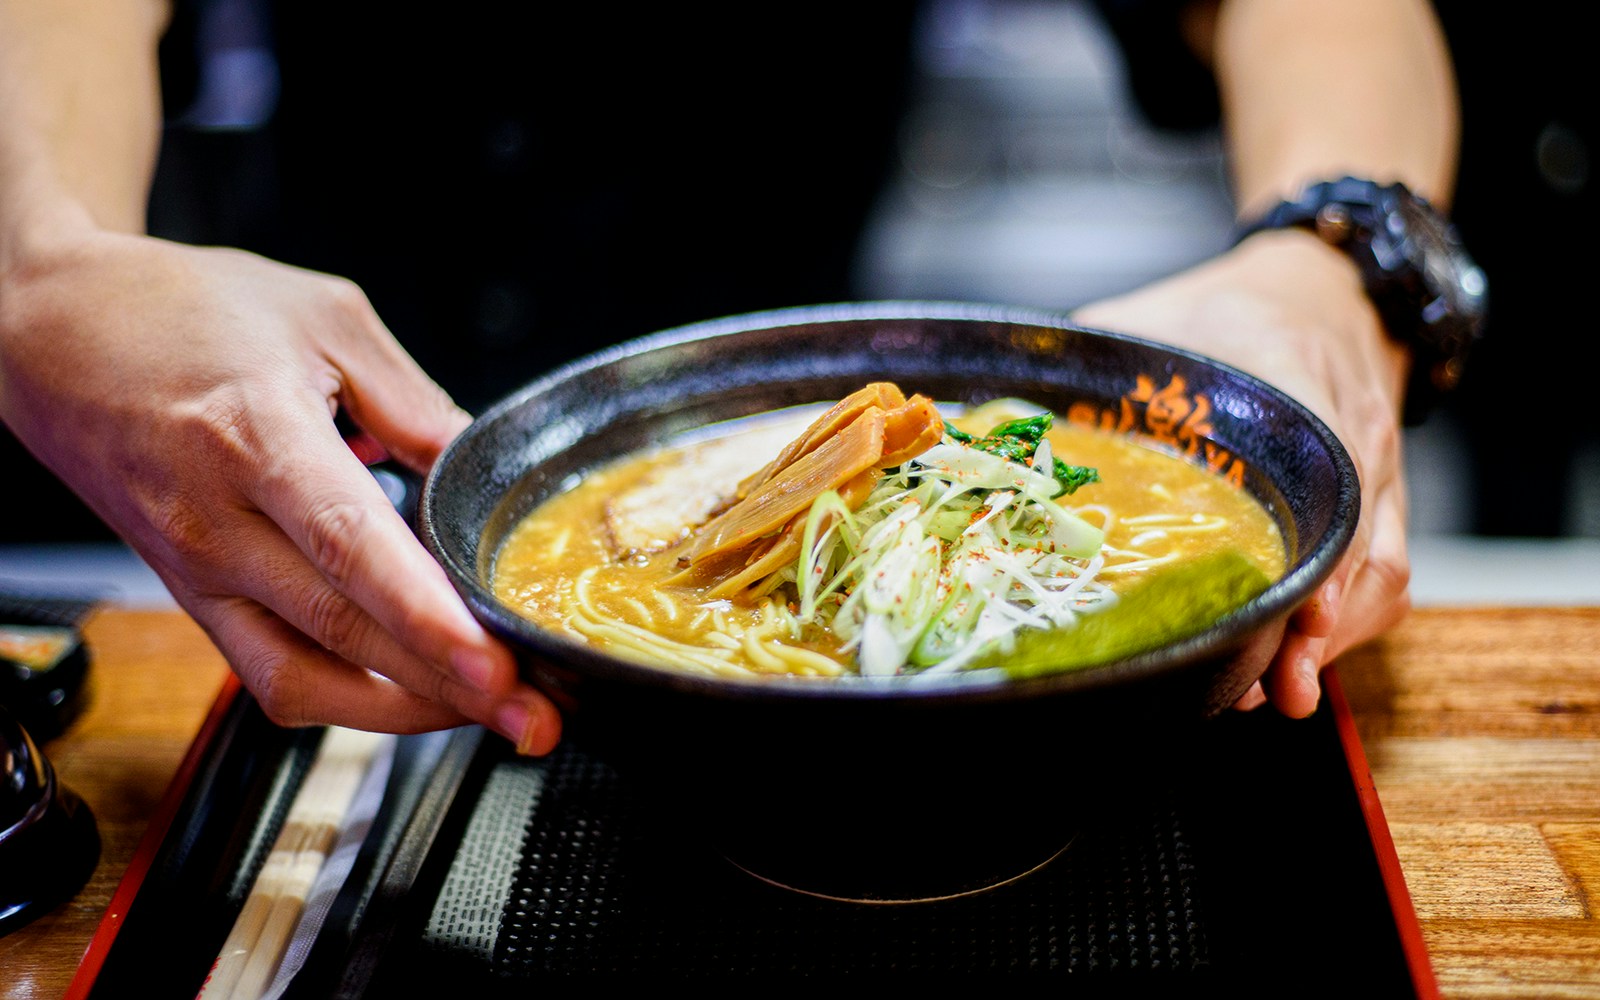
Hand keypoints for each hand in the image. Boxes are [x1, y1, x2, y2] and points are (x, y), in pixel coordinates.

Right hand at [0, 223, 560, 750]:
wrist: (56, 334)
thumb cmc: (183, 313)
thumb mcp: (324, 318)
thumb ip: (416, 401)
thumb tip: (484, 470)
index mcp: (257, 436)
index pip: (349, 546)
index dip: (426, 617)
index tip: (495, 665)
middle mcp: (218, 522)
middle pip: (344, 631)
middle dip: (453, 688)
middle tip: (539, 714)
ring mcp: (198, 574)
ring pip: (306, 678)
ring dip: (410, 712)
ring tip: (495, 715)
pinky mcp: (193, 602)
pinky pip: (273, 677)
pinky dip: (353, 701)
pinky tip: (419, 696)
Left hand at [1072, 228, 1411, 716]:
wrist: (1327, 289)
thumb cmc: (1233, 309)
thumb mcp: (1160, 320)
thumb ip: (1095, 363)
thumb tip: (1008, 417)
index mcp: (1296, 386)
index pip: (1326, 481)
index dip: (1317, 562)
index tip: (1292, 616)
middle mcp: (1351, 439)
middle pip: (1361, 553)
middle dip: (1315, 631)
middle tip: (1263, 686)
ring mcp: (1376, 476)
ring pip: (1379, 576)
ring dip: (1330, 642)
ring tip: (1274, 692)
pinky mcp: (1378, 505)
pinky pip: (1379, 576)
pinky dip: (1340, 624)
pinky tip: (1291, 659)